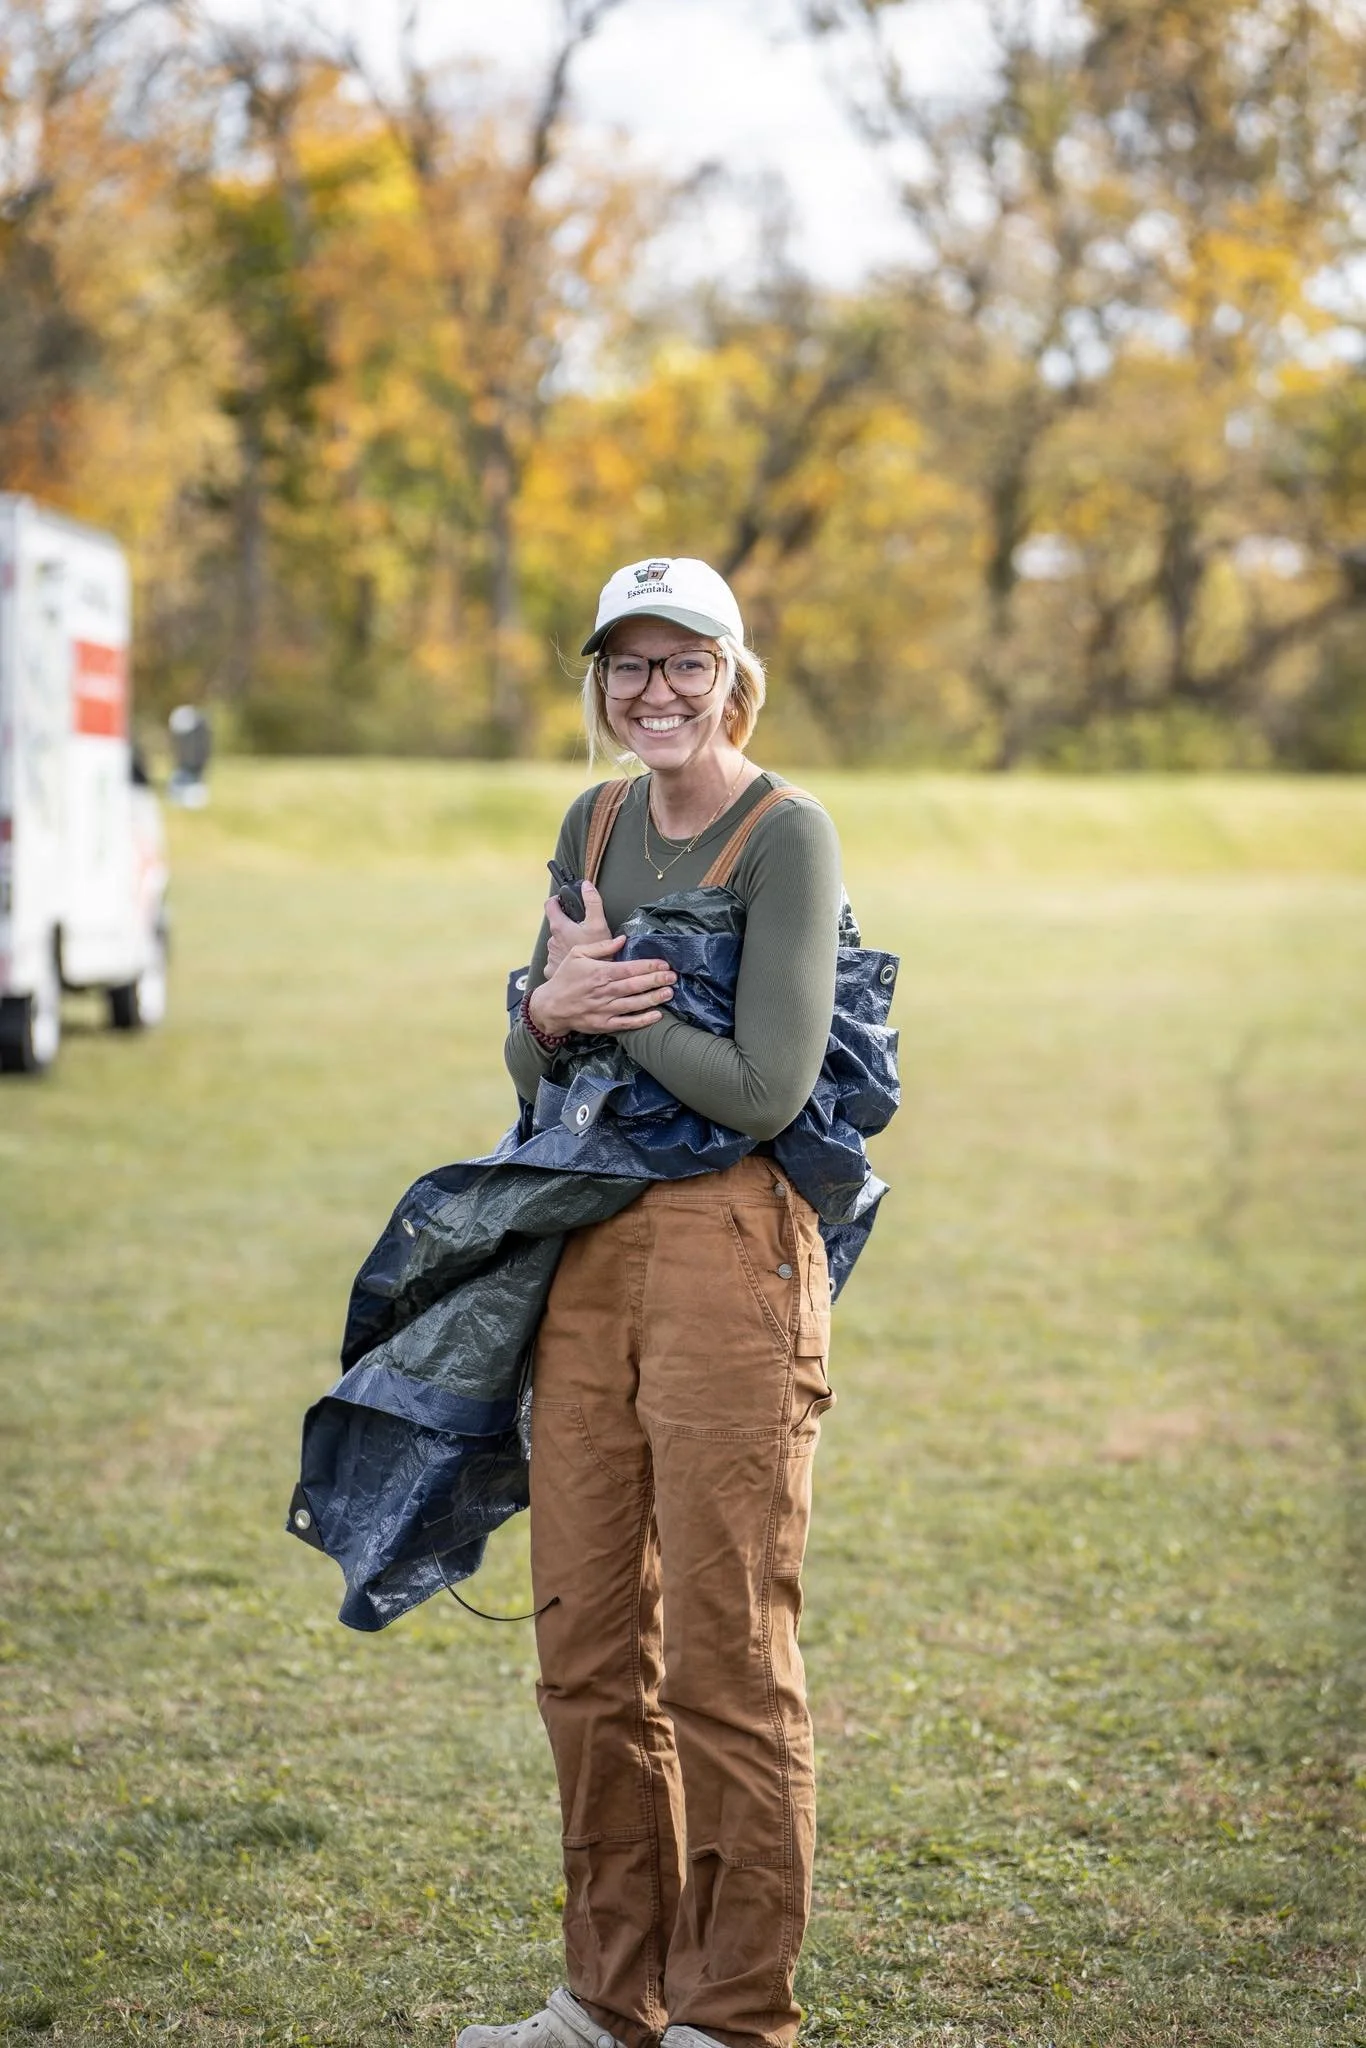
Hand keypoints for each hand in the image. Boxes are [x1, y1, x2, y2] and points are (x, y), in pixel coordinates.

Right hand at [529, 935, 675, 1035]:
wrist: (551, 1006)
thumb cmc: (565, 978)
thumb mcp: (577, 954)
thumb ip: (602, 946)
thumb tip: (623, 939)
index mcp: (600, 972)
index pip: (630, 968)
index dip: (649, 966)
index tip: (664, 964)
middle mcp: (605, 991)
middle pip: (636, 985)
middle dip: (656, 980)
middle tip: (673, 977)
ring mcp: (605, 1009)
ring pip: (634, 1004)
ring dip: (653, 998)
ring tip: (669, 993)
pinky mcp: (604, 1024)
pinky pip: (627, 1023)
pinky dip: (642, 1020)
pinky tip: (656, 1015)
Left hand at [544, 879, 612, 977]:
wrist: (592, 984)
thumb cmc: (597, 956)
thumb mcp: (599, 925)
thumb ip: (593, 902)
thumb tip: (586, 886)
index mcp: (559, 927)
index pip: (549, 905)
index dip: (556, 900)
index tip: (563, 901)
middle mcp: (551, 941)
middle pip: (557, 926)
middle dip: (568, 926)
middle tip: (583, 932)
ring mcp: (550, 956)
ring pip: (557, 944)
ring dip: (567, 944)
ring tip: (582, 950)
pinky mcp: (551, 970)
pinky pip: (556, 961)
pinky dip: (564, 960)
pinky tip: (576, 964)